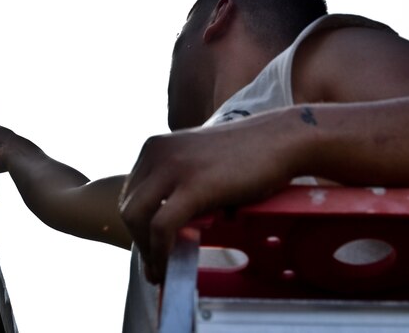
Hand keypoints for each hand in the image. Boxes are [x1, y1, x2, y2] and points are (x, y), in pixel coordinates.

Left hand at [119, 112, 298, 283]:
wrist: (281, 139)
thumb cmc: (248, 153)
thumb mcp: (197, 159)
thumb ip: (176, 181)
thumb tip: (164, 221)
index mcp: (154, 147)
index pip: (130, 194)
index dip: (137, 226)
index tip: (150, 247)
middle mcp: (156, 153)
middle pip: (128, 208)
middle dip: (139, 241)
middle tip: (156, 265)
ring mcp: (173, 167)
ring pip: (136, 218)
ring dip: (146, 250)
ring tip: (162, 270)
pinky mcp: (193, 186)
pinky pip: (161, 226)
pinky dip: (160, 251)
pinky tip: (169, 265)